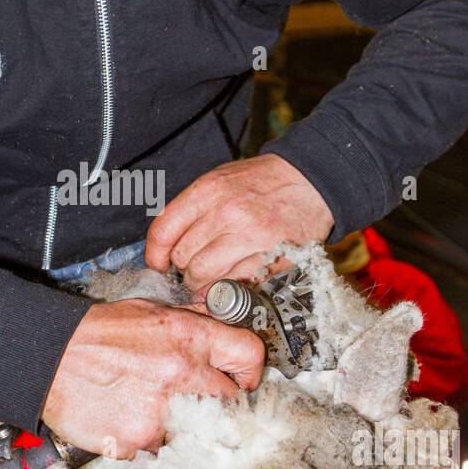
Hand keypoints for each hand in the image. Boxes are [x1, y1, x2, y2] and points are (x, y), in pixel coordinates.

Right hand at [41, 298, 264, 457]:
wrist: (46, 357)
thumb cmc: (96, 333)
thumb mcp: (150, 311)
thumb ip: (192, 322)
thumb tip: (224, 329)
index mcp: (189, 336)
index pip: (250, 354)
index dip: (250, 371)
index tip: (240, 381)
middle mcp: (182, 374)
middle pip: (232, 402)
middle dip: (218, 404)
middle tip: (196, 402)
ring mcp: (161, 412)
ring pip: (198, 431)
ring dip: (183, 426)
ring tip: (151, 408)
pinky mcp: (139, 441)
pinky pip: (162, 448)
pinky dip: (150, 440)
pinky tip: (129, 419)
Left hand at [145, 154, 332, 291]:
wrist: (312, 181)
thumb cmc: (263, 182)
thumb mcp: (221, 180)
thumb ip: (192, 208)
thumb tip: (167, 243)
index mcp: (208, 191)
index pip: (164, 230)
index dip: (155, 255)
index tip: (159, 264)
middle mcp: (226, 213)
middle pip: (183, 257)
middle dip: (182, 270)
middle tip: (190, 271)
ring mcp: (250, 236)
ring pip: (204, 275)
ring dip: (201, 284)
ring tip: (208, 280)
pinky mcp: (270, 256)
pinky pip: (235, 283)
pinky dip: (227, 288)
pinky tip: (229, 282)